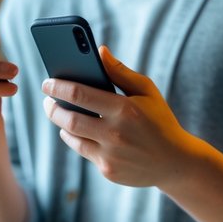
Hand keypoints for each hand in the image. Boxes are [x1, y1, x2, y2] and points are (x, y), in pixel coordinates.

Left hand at [40, 46, 201, 190]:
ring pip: (72, 136)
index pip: (79, 94)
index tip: (47, 82)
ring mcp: (110, 155)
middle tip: (48, 100)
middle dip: (52, 107)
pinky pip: (82, 151)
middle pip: (68, 118)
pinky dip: (74, 138)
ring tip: (59, 112)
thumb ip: (120, 71)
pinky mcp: (107, 170)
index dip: (58, 87)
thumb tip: (98, 50)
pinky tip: (72, 130)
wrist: (175, 162)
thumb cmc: (160, 120)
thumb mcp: (146, 91)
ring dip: (61, 123)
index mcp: (124, 109)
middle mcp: (114, 134)